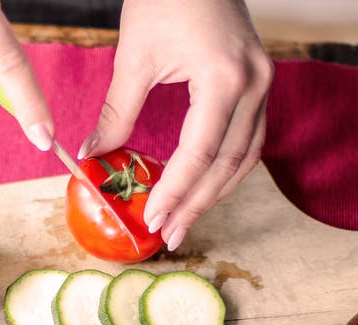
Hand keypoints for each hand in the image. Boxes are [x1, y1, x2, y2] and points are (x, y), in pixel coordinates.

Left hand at [78, 0, 272, 249]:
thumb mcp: (134, 57)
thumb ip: (117, 113)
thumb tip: (93, 157)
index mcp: (224, 79)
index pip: (200, 153)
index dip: (176, 192)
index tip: (153, 220)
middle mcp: (254, 85)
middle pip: (229, 164)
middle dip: (197, 203)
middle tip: (169, 234)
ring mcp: (264, 84)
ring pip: (246, 156)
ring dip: (215, 192)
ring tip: (185, 219)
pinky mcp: (260, 83)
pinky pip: (249, 138)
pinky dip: (227, 167)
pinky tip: (204, 186)